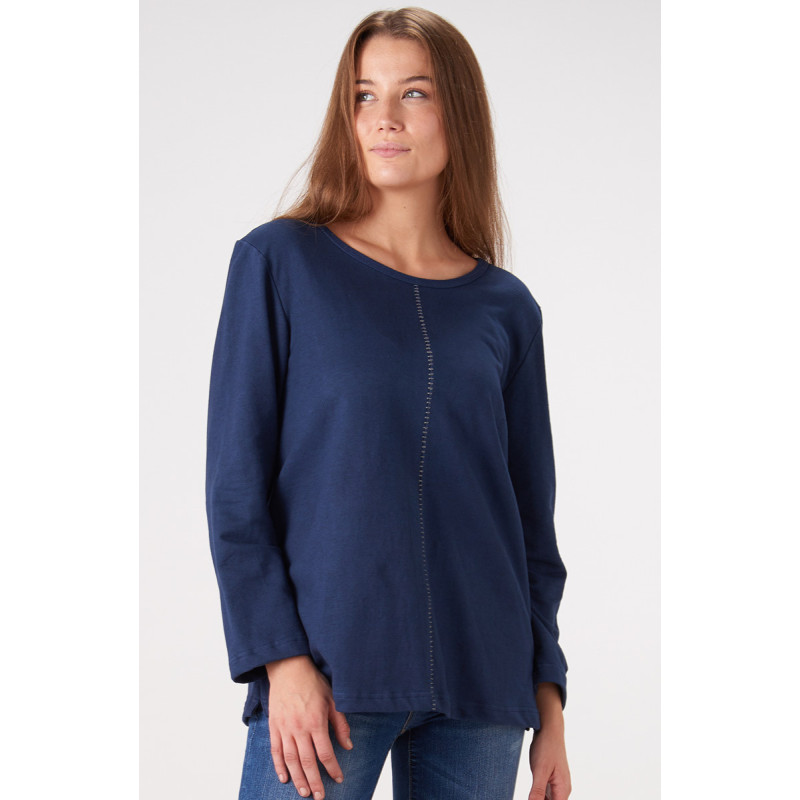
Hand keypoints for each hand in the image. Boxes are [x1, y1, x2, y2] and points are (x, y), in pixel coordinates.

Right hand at [265, 655, 352, 798]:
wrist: (289, 668)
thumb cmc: (313, 682)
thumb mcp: (333, 699)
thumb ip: (340, 724)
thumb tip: (348, 745)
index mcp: (316, 722)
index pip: (325, 753)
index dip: (332, 768)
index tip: (338, 779)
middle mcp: (299, 728)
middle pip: (307, 762)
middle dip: (315, 781)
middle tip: (319, 797)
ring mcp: (284, 728)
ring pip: (291, 760)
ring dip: (298, 779)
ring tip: (304, 792)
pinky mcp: (274, 726)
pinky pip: (275, 751)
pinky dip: (279, 766)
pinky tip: (284, 778)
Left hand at [528, 725, 571, 799]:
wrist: (549, 728)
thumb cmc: (547, 746)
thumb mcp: (539, 769)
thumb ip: (537, 790)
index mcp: (563, 789)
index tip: (533, 799)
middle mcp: (563, 789)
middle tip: (530, 795)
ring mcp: (558, 784)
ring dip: (539, 799)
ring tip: (531, 793)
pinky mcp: (552, 779)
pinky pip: (546, 793)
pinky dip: (539, 795)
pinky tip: (531, 792)